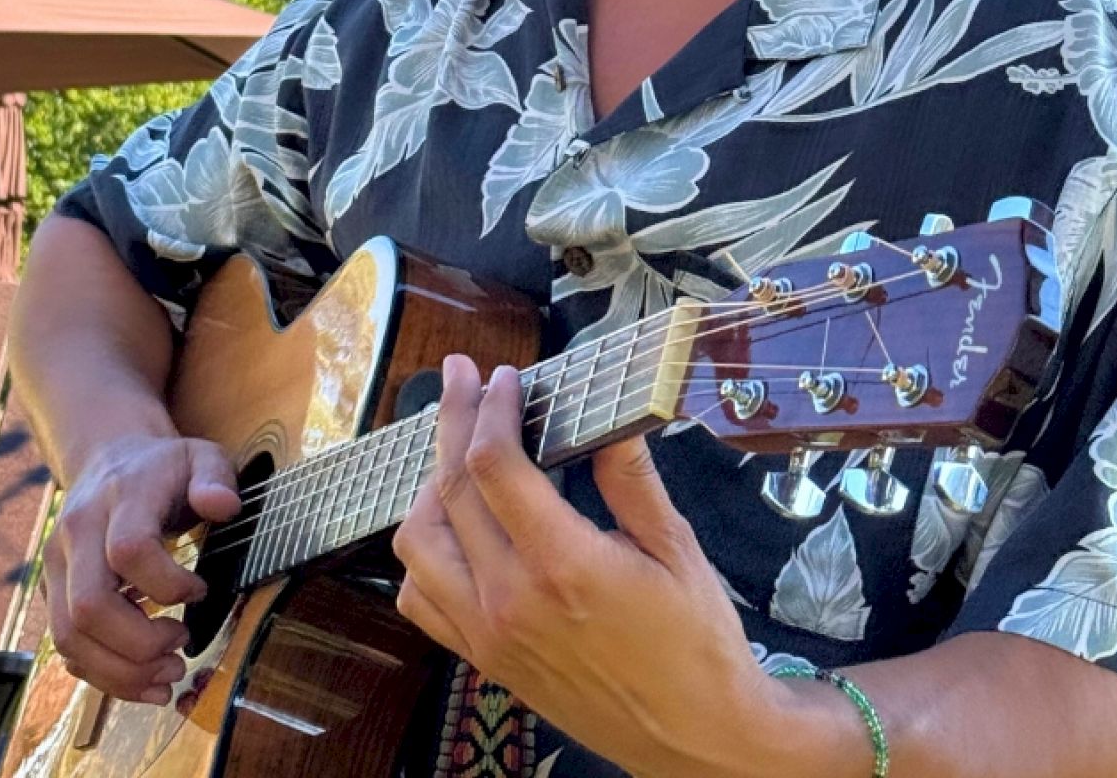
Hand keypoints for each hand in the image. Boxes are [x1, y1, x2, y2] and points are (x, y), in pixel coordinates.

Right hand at [40, 432, 239, 703]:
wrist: (108, 460)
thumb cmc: (164, 468)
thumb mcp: (201, 456)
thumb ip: (216, 477)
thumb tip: (225, 506)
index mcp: (120, 496)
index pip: (129, 550)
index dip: (168, 585)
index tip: (201, 591)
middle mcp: (78, 531)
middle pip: (89, 605)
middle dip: (140, 644)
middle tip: (183, 649)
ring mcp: (57, 564)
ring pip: (70, 636)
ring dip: (120, 672)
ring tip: (169, 675)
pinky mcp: (52, 592)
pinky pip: (66, 647)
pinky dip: (103, 675)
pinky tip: (143, 680)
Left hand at [391, 357, 791, 777]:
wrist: (697, 739)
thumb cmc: (697, 643)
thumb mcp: (675, 548)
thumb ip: (630, 476)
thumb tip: (609, 410)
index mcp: (562, 565)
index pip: (493, 465)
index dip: (489, 408)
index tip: (502, 376)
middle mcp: (511, 600)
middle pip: (450, 490)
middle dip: (451, 420)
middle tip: (460, 377)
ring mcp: (489, 635)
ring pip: (418, 543)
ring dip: (429, 485)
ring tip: (458, 451)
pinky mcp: (484, 661)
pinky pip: (421, 599)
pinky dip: (423, 553)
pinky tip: (452, 526)